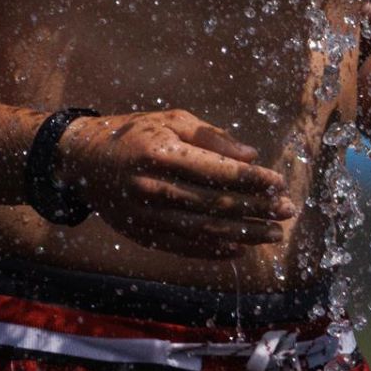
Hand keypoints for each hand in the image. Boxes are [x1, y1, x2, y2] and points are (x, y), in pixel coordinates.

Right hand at [58, 109, 295, 259]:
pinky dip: (214, 250)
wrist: (82, 162)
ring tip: (272, 235)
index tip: (279, 184)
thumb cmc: (135, 133)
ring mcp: (146, 216)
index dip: (252, 180)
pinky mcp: (142, 234)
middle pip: (216, 205)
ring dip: (243, 235)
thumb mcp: (172, 120)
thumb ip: (212, 138)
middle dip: (257, 210)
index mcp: (162, 154)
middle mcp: (153, 188)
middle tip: (287, 212)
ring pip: (204, 231)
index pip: (217, 172)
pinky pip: (184, 247)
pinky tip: (238, 249)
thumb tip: (251, 156)